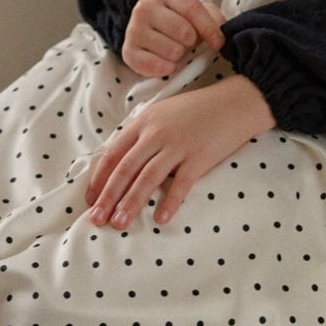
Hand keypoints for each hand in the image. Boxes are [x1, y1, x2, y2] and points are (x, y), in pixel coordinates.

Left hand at [85, 74, 275, 227]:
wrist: (235, 102)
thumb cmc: (198, 109)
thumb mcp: (163, 113)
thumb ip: (143, 134)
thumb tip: (124, 163)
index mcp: (143, 122)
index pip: (113, 153)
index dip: (99, 178)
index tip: (90, 199)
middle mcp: (156, 133)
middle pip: (125, 169)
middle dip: (108, 196)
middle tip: (96, 219)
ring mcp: (177, 146)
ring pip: (147, 178)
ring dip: (131, 203)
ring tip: (119, 223)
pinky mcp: (199, 157)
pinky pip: (181, 184)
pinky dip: (170, 202)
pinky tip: (161, 219)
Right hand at [122, 0, 224, 77]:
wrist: (151, 31)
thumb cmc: (178, 20)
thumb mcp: (197, 12)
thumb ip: (212, 18)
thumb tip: (220, 36)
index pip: (191, 8)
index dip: (209, 28)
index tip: (219, 42)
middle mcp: (144, 7)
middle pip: (182, 30)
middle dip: (191, 41)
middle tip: (188, 42)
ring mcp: (133, 29)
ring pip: (171, 50)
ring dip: (179, 55)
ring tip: (175, 49)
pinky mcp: (128, 51)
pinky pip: (155, 66)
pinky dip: (166, 68)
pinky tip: (167, 62)